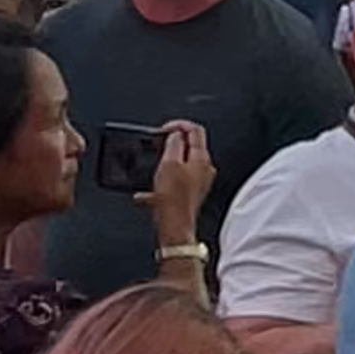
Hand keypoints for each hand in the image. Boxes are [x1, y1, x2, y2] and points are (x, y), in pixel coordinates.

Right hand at [146, 119, 212, 254]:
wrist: (174, 229)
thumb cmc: (173, 200)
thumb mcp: (168, 164)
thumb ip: (173, 144)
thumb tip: (175, 134)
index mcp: (202, 159)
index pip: (195, 130)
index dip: (179, 125)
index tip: (165, 129)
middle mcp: (204, 169)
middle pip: (190, 146)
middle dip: (172, 143)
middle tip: (158, 145)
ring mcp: (199, 182)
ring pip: (181, 164)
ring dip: (166, 163)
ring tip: (154, 169)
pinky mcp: (190, 194)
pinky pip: (176, 181)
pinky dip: (162, 181)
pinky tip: (150, 192)